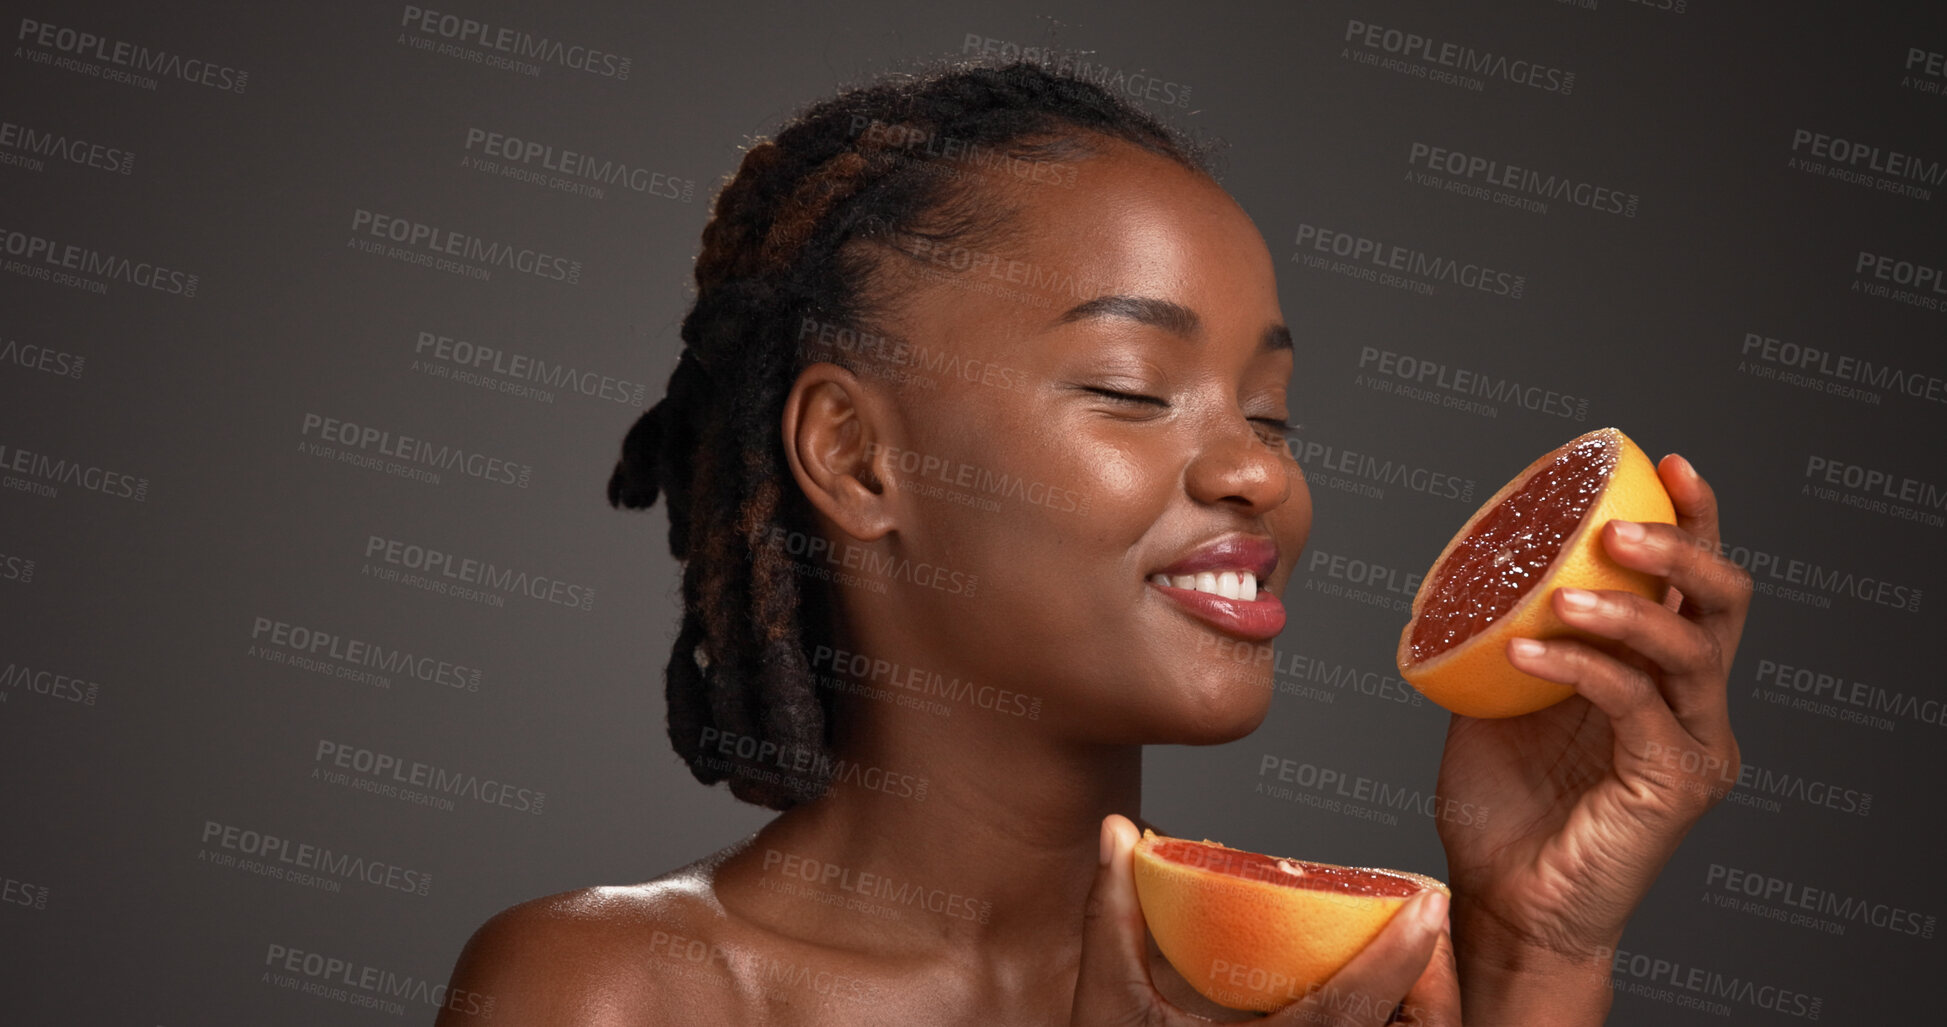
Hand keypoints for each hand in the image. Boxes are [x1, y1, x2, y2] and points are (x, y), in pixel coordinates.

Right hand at [1072, 815, 1460, 1025]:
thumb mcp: (1108, 1006)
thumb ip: (1113, 919)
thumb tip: (1116, 830)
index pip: (1351, 1008)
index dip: (1398, 955)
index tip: (1428, 902)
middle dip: (1427, 979)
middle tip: (1420, 923)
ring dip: (1414, 1008)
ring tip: (1406, 957)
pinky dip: (1385, 1026)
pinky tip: (1371, 999)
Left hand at [1432, 454, 1751, 1019]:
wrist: (1503, 902)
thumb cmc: (1504, 808)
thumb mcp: (1496, 698)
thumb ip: (1501, 638)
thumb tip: (1459, 574)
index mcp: (1660, 677)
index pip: (1697, 587)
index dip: (1695, 522)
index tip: (1669, 465)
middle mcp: (1692, 707)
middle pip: (1724, 605)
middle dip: (1682, 550)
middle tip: (1618, 527)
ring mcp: (1692, 747)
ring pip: (1694, 652)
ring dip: (1630, 609)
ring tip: (1565, 594)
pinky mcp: (1673, 786)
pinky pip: (1636, 706)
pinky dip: (1581, 669)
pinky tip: (1526, 655)